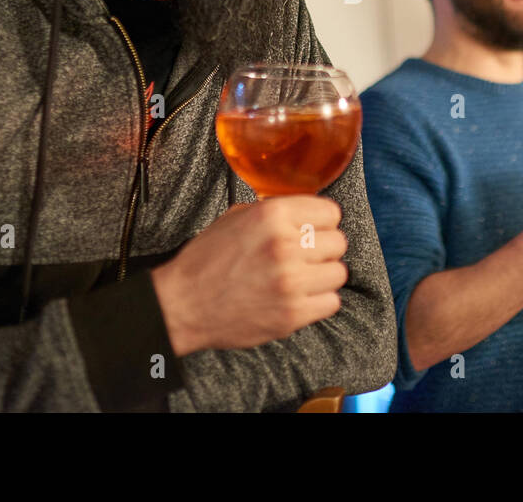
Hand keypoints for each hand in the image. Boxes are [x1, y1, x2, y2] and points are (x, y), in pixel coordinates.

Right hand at [150, 196, 347, 356]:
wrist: (183, 305)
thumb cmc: (206, 262)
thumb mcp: (235, 218)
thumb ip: (274, 211)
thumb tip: (304, 210)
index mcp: (272, 215)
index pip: (330, 212)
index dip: (322, 222)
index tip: (315, 230)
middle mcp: (285, 245)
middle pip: (338, 242)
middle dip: (323, 248)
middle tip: (305, 257)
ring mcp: (291, 281)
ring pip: (338, 272)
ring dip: (322, 276)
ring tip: (302, 278)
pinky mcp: (292, 313)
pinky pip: (332, 302)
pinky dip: (319, 301)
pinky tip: (299, 297)